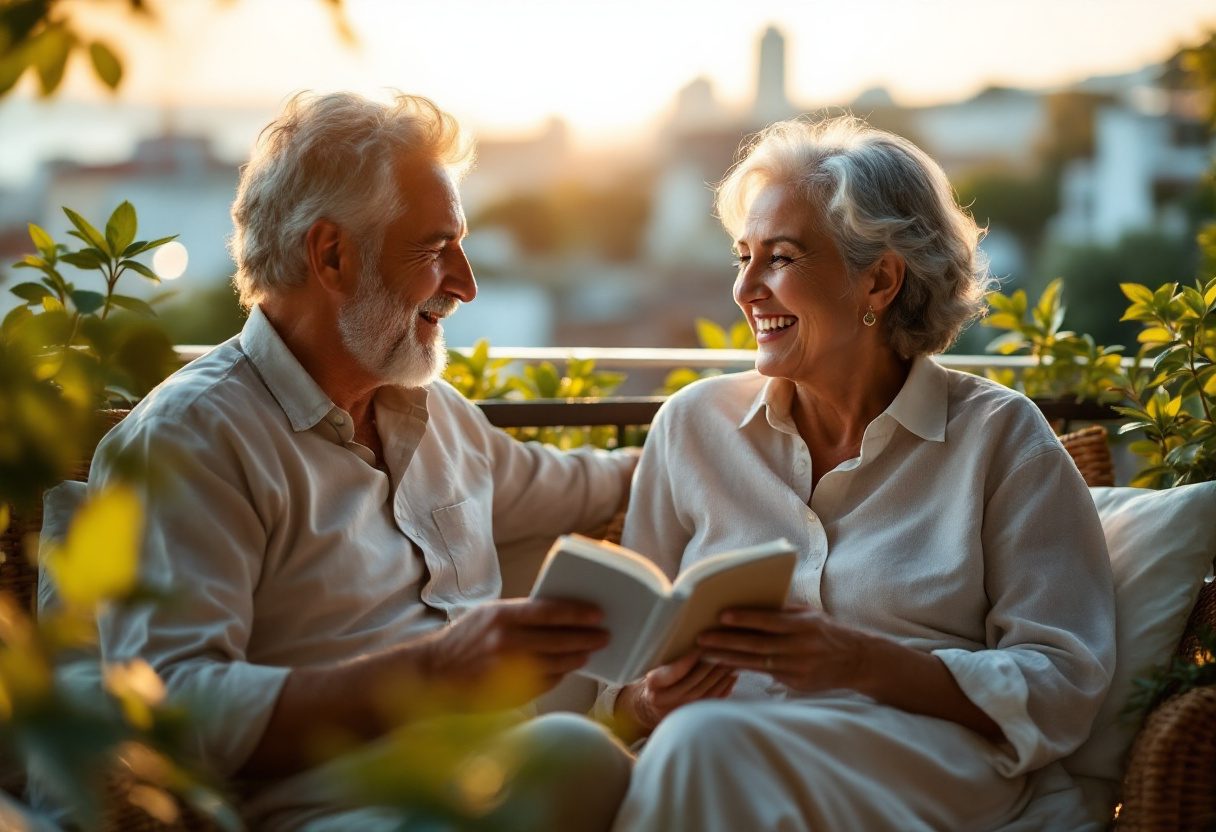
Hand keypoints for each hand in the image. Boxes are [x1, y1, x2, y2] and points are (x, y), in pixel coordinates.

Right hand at [421, 598, 608, 704]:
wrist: (433, 672)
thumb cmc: (464, 639)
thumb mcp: (488, 615)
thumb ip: (521, 614)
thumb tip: (561, 614)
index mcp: (501, 616)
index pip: (549, 611)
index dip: (578, 613)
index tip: (598, 614)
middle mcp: (506, 641)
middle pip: (559, 639)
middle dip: (586, 638)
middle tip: (604, 636)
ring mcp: (509, 670)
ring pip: (556, 663)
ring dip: (577, 658)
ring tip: (589, 652)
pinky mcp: (510, 692)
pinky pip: (545, 683)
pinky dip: (560, 675)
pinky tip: (567, 669)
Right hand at [617, 651, 735, 737]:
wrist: (648, 707)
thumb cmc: (655, 680)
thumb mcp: (654, 668)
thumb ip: (670, 660)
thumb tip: (697, 641)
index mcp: (654, 685)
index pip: (676, 672)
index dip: (690, 659)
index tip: (703, 646)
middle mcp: (666, 700)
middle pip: (694, 682)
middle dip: (711, 665)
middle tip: (724, 649)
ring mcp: (681, 710)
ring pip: (706, 692)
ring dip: (721, 675)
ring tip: (732, 659)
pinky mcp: (693, 715)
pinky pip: (713, 700)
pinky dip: (725, 686)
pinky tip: (732, 674)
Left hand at [696, 605, 867, 693]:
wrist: (855, 660)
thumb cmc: (826, 631)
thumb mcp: (809, 616)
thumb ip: (784, 612)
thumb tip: (752, 603)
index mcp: (804, 625)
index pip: (770, 621)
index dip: (746, 618)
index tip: (722, 615)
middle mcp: (800, 647)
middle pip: (757, 644)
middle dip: (727, 641)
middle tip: (702, 638)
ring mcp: (797, 667)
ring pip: (757, 662)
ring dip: (729, 658)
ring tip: (706, 653)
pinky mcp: (795, 682)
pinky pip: (765, 673)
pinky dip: (744, 668)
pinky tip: (725, 664)